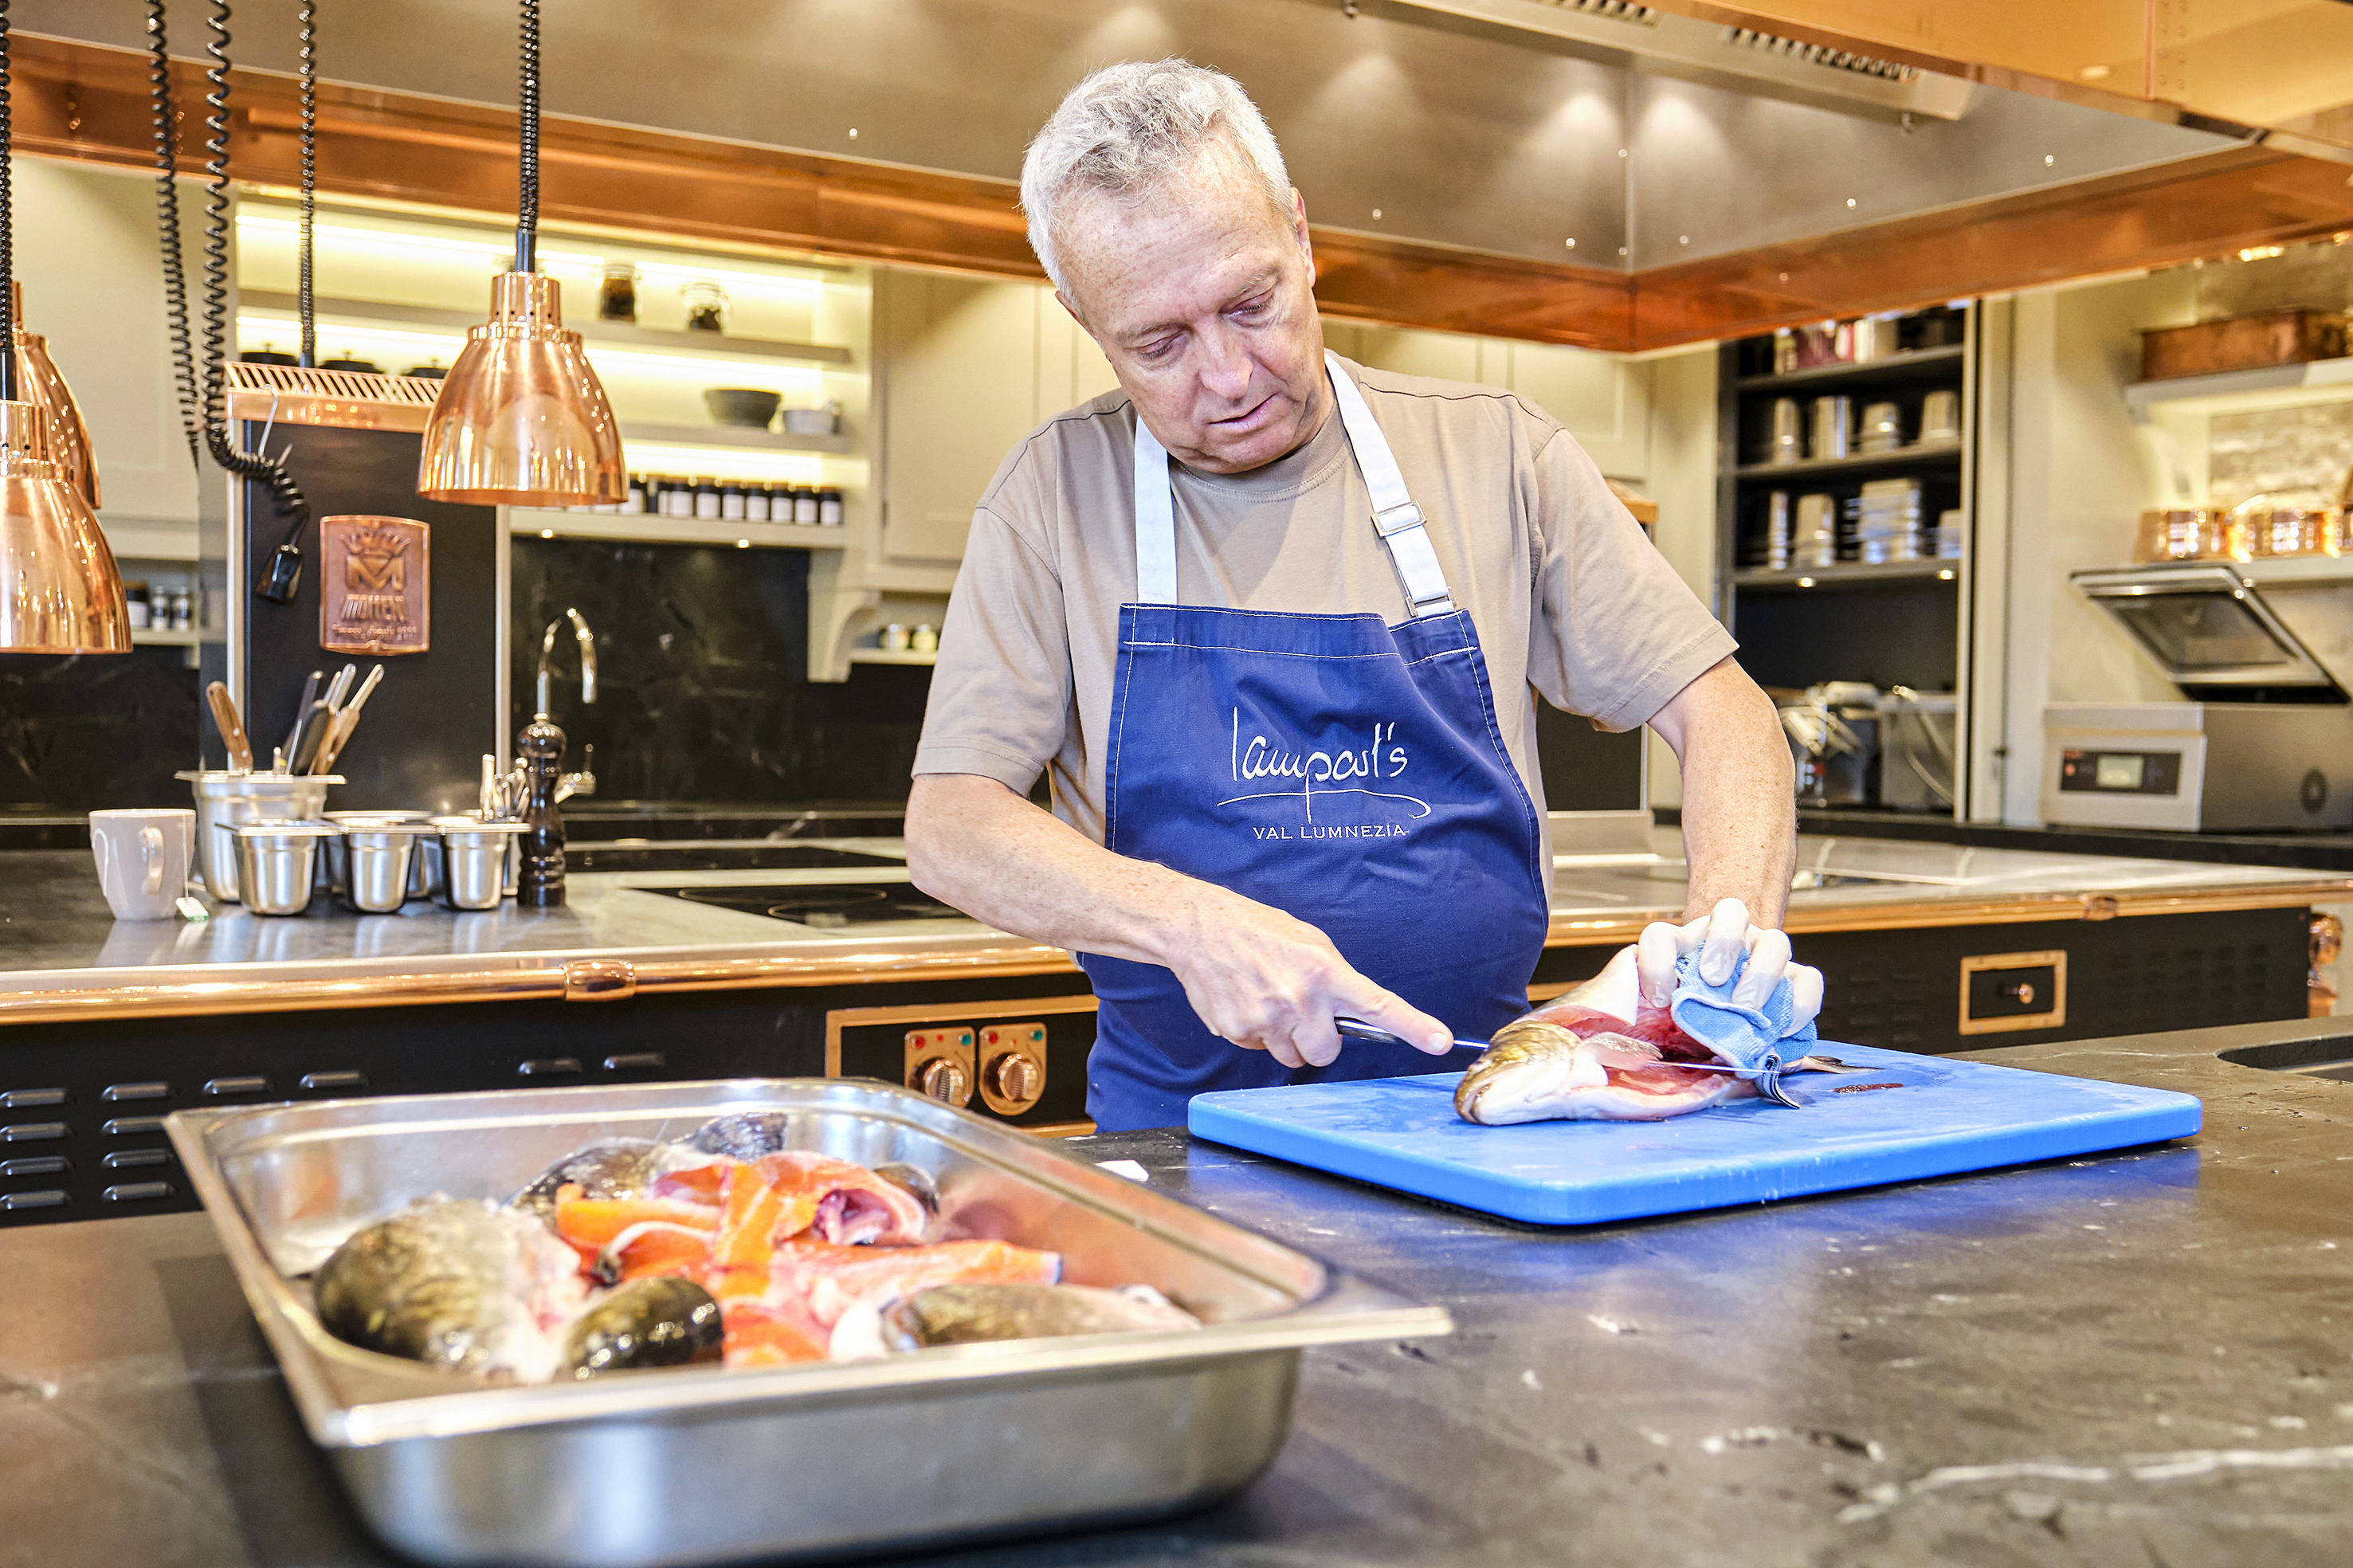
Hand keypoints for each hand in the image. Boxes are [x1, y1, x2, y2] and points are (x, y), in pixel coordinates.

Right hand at [1161, 887, 1452, 1069]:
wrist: (1199, 928)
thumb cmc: (1258, 931)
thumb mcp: (1309, 942)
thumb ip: (1335, 978)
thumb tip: (1354, 1013)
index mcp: (1324, 971)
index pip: (1377, 1005)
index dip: (1413, 1026)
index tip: (1441, 1041)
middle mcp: (1298, 998)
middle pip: (1326, 1053)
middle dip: (1318, 1040)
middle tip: (1303, 1012)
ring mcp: (1266, 1019)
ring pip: (1292, 1057)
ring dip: (1287, 1039)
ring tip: (1268, 1001)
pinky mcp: (1238, 1031)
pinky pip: (1260, 1049)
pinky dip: (1257, 1034)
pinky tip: (1245, 1001)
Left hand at [1635, 897, 1823, 1036]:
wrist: (1732, 1012)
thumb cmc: (1696, 1009)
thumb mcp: (1670, 1007)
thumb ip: (1654, 1008)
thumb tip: (1641, 1020)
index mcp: (1684, 944)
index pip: (1662, 936)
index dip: (1656, 961)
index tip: (1659, 998)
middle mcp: (1728, 937)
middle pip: (1731, 912)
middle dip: (1722, 944)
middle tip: (1712, 980)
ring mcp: (1765, 953)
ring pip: (1775, 941)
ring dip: (1761, 973)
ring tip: (1747, 1007)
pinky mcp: (1796, 977)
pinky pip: (1808, 979)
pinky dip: (1799, 1003)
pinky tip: (1782, 1028)